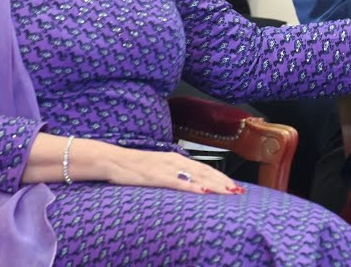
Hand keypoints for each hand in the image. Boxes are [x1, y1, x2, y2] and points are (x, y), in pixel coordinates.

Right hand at [105, 146, 243, 195]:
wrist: (113, 160)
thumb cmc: (133, 165)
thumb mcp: (157, 166)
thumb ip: (173, 171)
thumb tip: (187, 180)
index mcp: (175, 158)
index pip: (203, 167)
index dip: (219, 176)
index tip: (233, 184)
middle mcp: (175, 161)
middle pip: (204, 172)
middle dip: (222, 182)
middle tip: (237, 190)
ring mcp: (166, 168)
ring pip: (195, 177)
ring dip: (213, 185)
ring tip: (228, 191)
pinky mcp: (157, 176)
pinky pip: (178, 183)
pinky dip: (192, 187)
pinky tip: (202, 192)